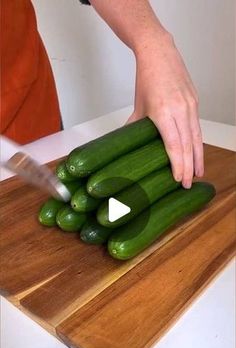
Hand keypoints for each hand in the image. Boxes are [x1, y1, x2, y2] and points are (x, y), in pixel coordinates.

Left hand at [128, 30, 203, 187]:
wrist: (159, 53)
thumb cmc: (146, 79)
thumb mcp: (138, 106)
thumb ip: (135, 128)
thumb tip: (128, 144)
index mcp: (164, 112)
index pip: (174, 145)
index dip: (178, 165)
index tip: (178, 179)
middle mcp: (181, 110)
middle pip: (187, 145)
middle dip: (188, 167)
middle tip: (187, 184)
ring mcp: (190, 105)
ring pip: (196, 138)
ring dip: (197, 158)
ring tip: (197, 173)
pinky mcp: (195, 102)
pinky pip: (197, 127)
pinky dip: (197, 143)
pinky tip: (196, 153)